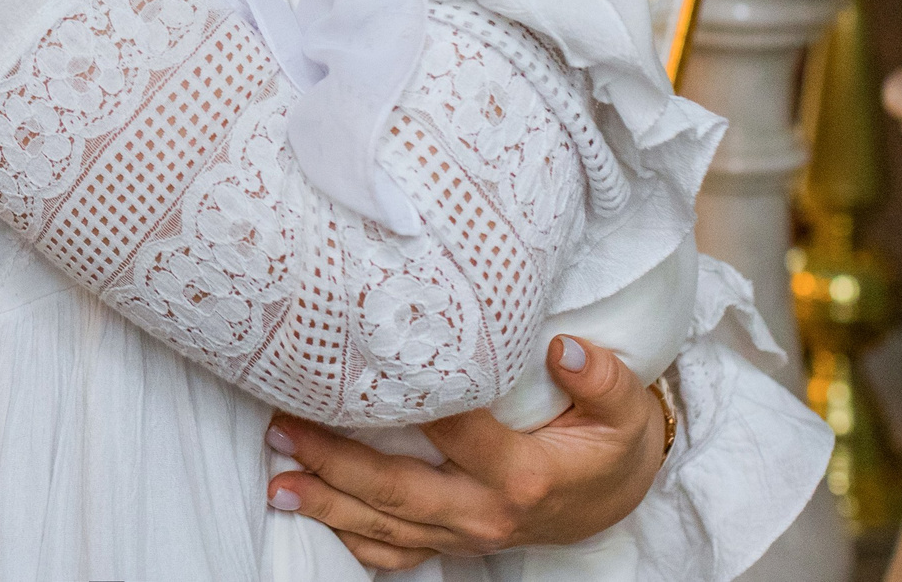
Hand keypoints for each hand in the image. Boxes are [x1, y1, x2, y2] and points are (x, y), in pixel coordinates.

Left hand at [262, 336, 665, 569]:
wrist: (620, 497)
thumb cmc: (612, 445)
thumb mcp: (624, 410)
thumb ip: (604, 379)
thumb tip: (566, 348)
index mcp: (522, 475)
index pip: (454, 432)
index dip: (407, 402)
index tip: (359, 368)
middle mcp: (486, 512)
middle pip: (398, 488)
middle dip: (334, 462)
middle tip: (283, 431)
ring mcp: (468, 536)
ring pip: (387, 524)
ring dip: (328, 504)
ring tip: (277, 482)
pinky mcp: (458, 544)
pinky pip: (400, 552)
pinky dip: (355, 539)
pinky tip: (315, 517)